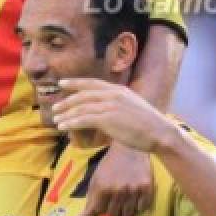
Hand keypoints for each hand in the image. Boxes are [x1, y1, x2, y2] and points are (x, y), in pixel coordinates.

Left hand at [54, 78, 171, 215]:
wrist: (160, 133)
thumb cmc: (148, 125)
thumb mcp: (132, 107)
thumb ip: (117, 105)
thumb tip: (103, 111)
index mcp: (118, 90)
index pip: (92, 83)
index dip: (75, 83)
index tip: (62, 83)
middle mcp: (113, 94)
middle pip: (83, 95)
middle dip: (67, 101)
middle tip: (55, 108)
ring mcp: (110, 106)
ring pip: (81, 108)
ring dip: (66, 115)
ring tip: (57, 121)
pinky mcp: (108, 119)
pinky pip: (84, 119)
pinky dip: (71, 123)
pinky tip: (64, 127)